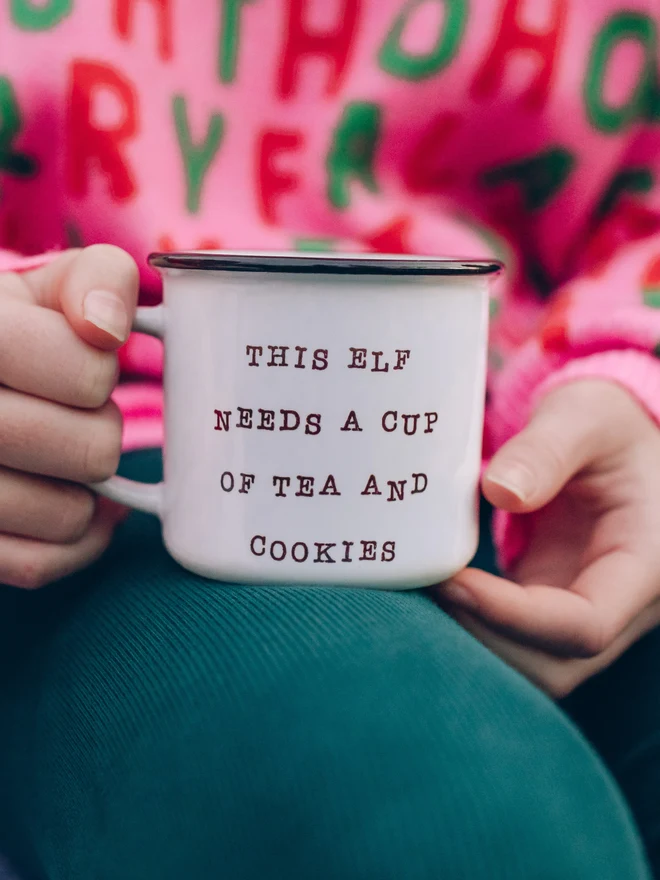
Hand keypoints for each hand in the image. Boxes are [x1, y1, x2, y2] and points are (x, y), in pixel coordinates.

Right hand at [0, 245, 138, 587]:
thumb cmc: (15, 332)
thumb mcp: (46, 288)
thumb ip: (96, 279)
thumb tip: (107, 327)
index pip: (88, 375)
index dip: (99, 371)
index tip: (77, 360)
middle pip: (92, 452)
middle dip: (100, 431)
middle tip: (75, 415)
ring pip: (69, 515)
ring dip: (87, 490)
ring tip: (62, 459)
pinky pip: (37, 565)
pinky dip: (71, 541)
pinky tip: (66, 502)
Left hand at [437, 380, 659, 697]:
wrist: (615, 439)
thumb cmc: (608, 422)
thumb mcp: (585, 416)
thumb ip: (546, 450)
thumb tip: (498, 492)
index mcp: (645, 563)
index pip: (585, 625)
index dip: (514, 617)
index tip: (453, 582)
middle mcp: (619, 601)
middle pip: (553, 664)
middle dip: (483, 639)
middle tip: (422, 590)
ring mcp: (582, 607)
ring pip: (530, 662)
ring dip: (471, 640)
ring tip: (419, 592)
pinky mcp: (550, 602)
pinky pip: (511, 637)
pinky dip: (469, 623)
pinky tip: (430, 589)